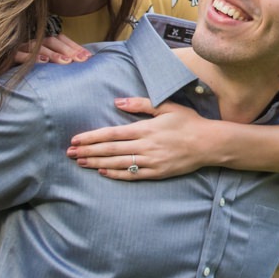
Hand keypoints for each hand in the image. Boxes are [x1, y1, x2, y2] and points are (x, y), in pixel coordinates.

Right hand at [12, 34, 90, 65]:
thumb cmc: (19, 70)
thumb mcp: (40, 67)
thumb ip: (55, 64)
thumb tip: (76, 67)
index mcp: (40, 42)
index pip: (61, 40)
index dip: (75, 47)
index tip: (89, 57)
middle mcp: (31, 42)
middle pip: (52, 41)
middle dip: (69, 50)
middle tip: (82, 60)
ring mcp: (19, 47)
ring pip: (38, 46)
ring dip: (53, 54)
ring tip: (67, 62)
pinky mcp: (6, 56)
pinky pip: (19, 54)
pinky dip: (31, 57)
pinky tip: (43, 62)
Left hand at [67, 99, 207, 179]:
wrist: (208, 143)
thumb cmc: (188, 122)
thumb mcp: (166, 107)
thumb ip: (140, 104)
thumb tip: (117, 103)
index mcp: (146, 129)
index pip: (111, 133)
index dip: (91, 137)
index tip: (75, 139)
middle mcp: (145, 146)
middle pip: (110, 150)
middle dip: (88, 151)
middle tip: (70, 154)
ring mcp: (151, 161)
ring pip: (118, 163)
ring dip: (97, 163)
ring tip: (81, 162)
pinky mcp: (157, 173)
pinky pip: (132, 175)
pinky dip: (116, 174)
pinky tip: (103, 171)